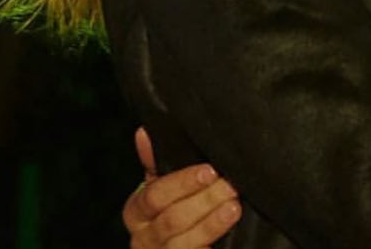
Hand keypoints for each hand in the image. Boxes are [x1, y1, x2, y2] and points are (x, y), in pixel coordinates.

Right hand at [123, 127, 240, 248]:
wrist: (167, 247)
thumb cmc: (167, 207)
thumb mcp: (159, 184)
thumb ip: (155, 161)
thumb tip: (144, 132)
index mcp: (137, 212)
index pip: (155, 196)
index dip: (182, 183)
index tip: (209, 171)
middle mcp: (144, 239)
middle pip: (172, 220)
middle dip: (204, 201)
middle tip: (230, 186)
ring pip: (184, 244)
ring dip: (211, 224)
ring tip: (233, 208)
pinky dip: (209, 247)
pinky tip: (226, 239)